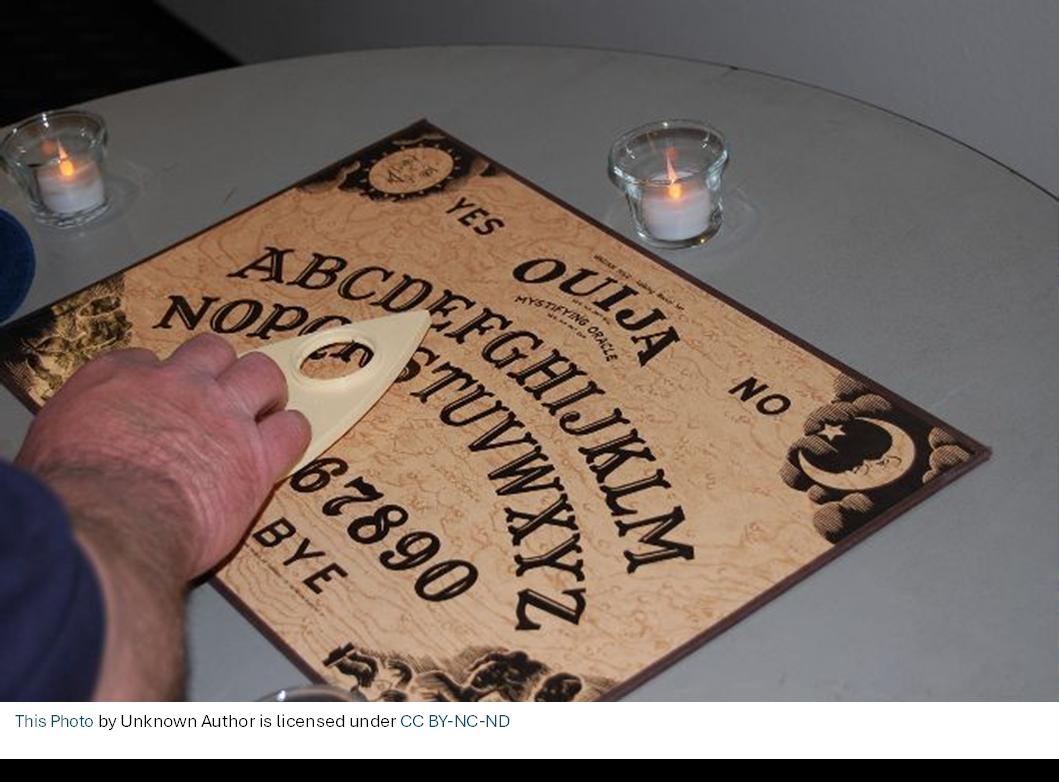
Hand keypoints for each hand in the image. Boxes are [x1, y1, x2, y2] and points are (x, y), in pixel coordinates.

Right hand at [16, 334, 309, 577]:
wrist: (111, 519)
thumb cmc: (73, 493)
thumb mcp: (51, 444)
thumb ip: (78, 430)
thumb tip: (78, 445)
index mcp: (118, 378)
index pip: (148, 360)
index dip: (160, 379)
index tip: (163, 397)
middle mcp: (176, 385)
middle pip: (213, 351)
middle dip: (220, 369)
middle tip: (223, 393)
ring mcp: (222, 414)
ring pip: (262, 373)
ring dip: (265, 390)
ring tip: (264, 407)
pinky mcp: (256, 454)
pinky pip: (291, 429)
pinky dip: (292, 434)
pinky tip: (285, 444)